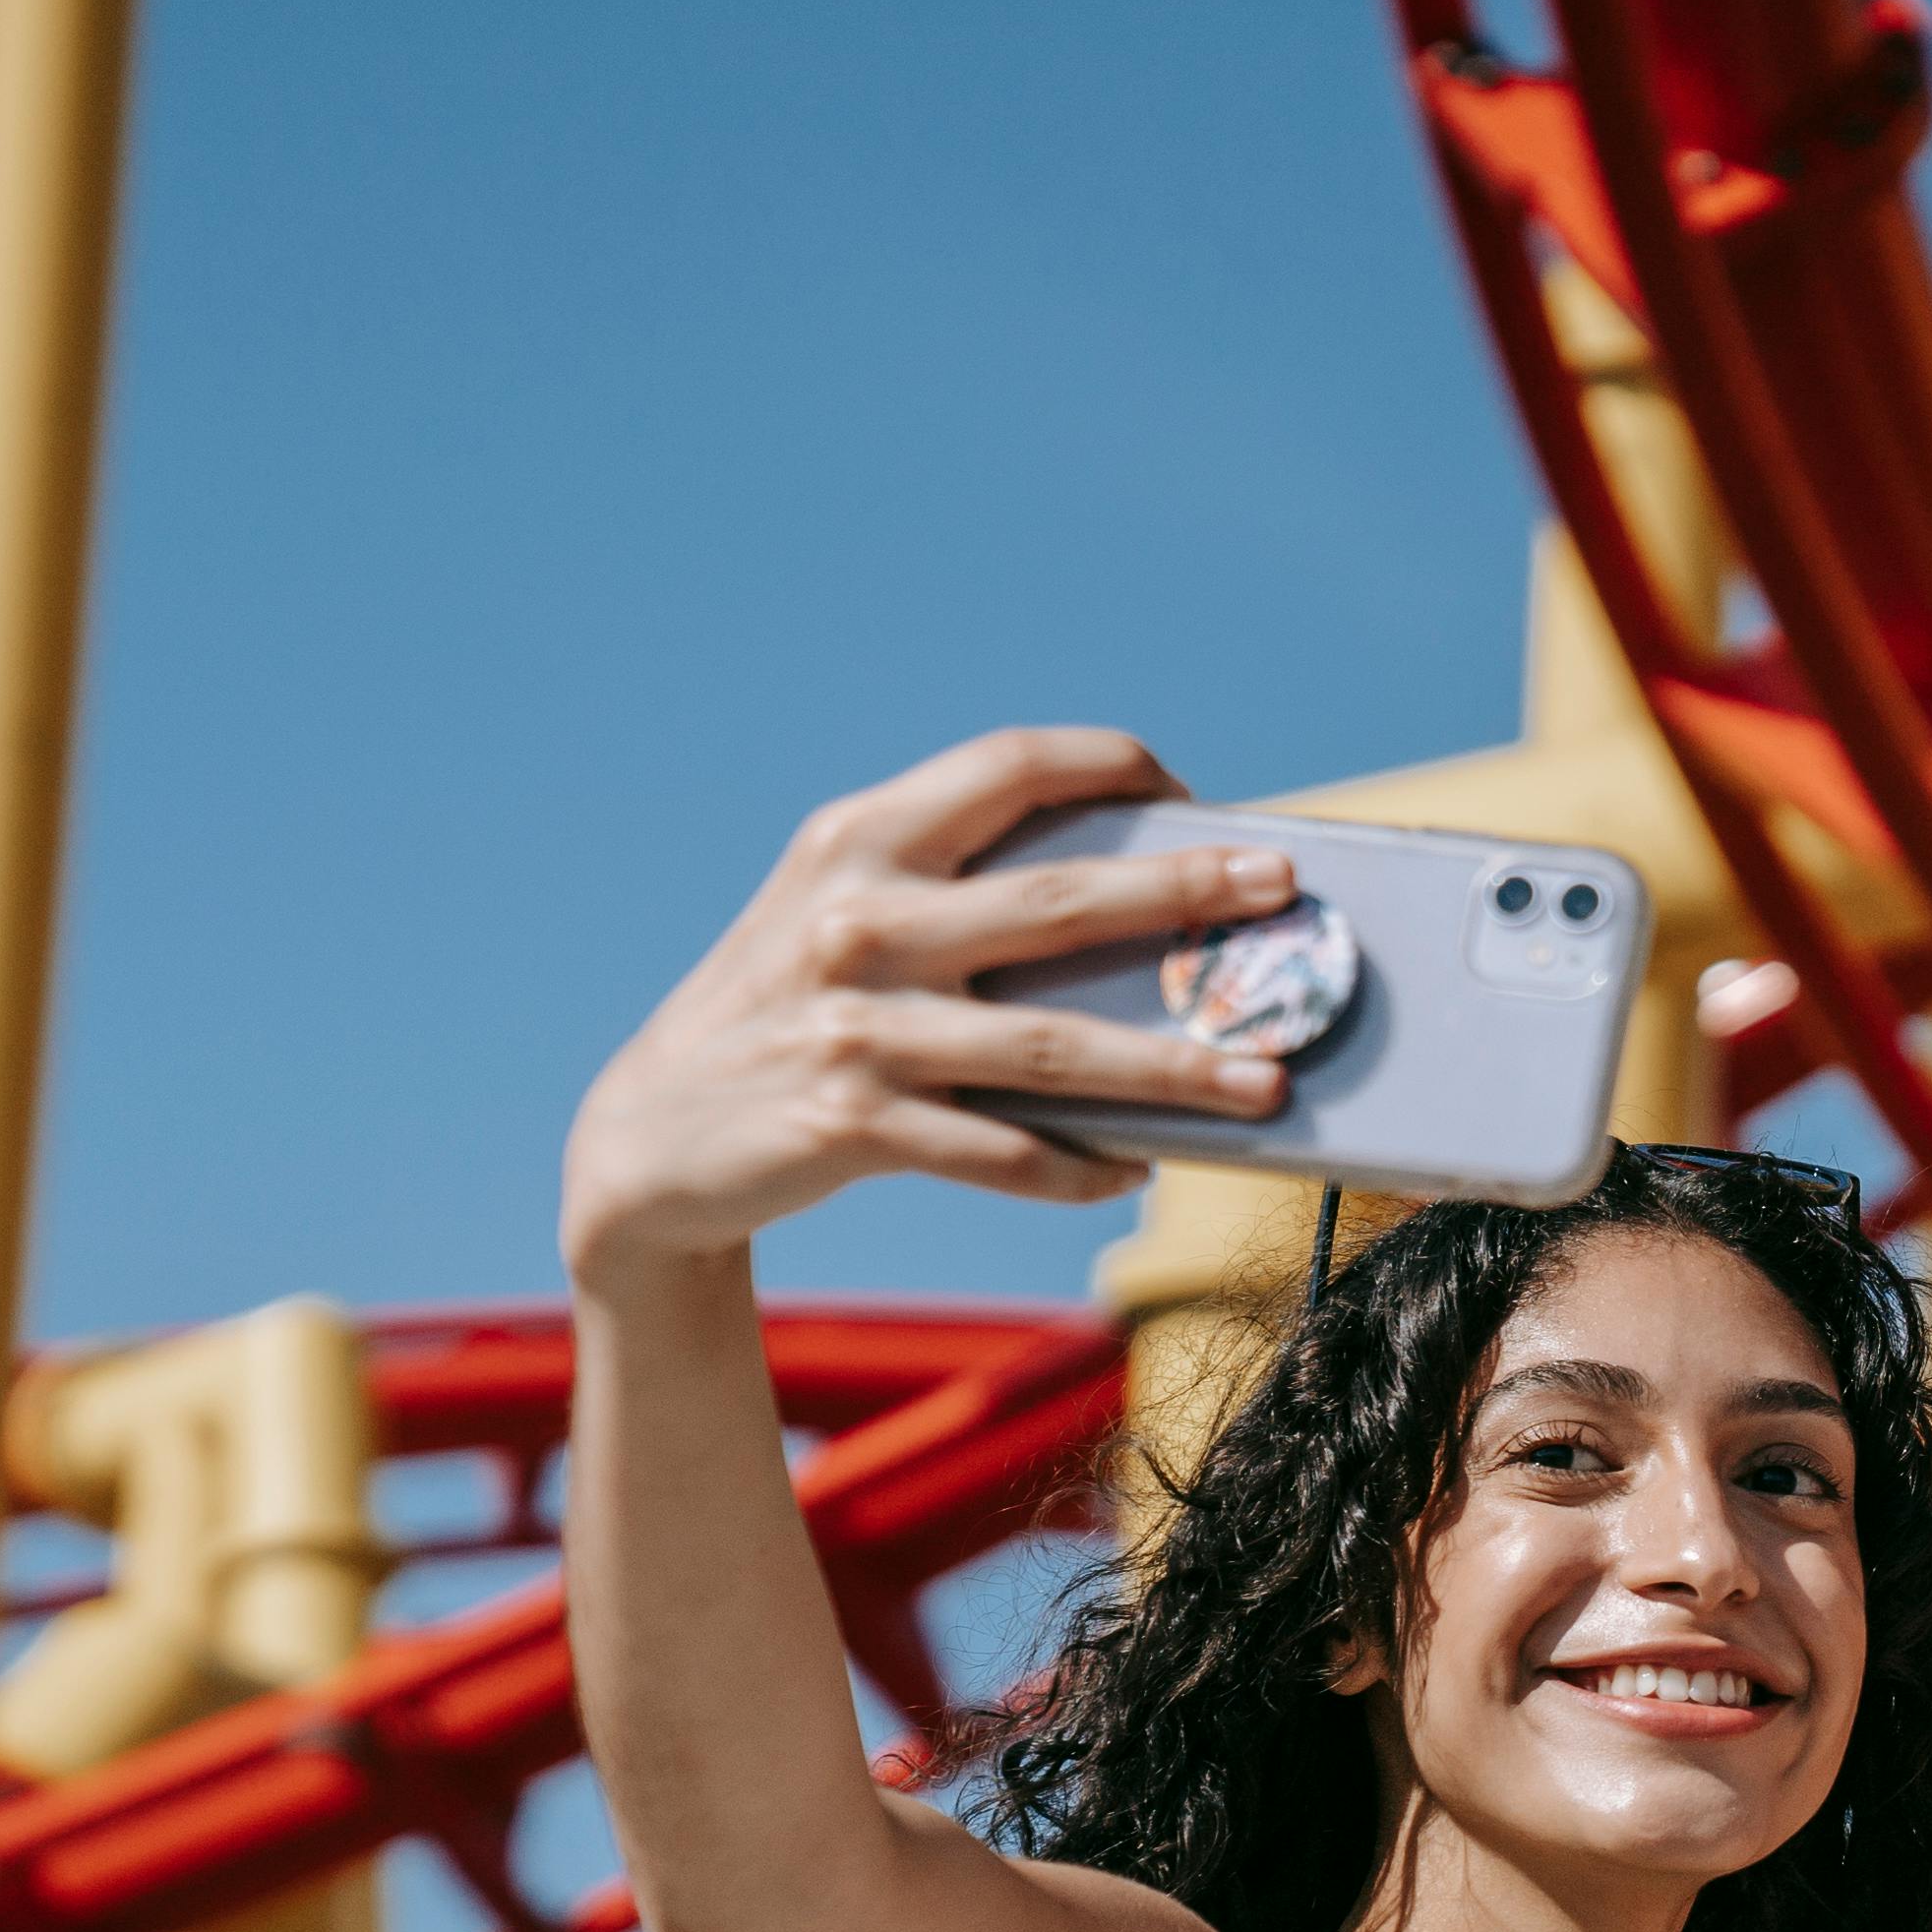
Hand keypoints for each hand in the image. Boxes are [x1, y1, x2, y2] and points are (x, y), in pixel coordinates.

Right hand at [562, 728, 1297, 1275]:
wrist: (649, 1138)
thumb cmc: (788, 1009)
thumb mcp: (844, 913)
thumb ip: (957, 889)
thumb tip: (1147, 901)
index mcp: (859, 840)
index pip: (1008, 764)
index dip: (1112, 765)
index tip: (1194, 797)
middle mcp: (856, 918)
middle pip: (1061, 900)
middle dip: (1186, 894)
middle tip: (1283, 892)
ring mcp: (854, 1024)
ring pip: (1054, 1048)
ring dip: (1174, 1068)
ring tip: (1266, 1082)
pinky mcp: (851, 1124)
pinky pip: (1001, 1151)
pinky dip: (1081, 1164)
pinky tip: (1138, 1167)